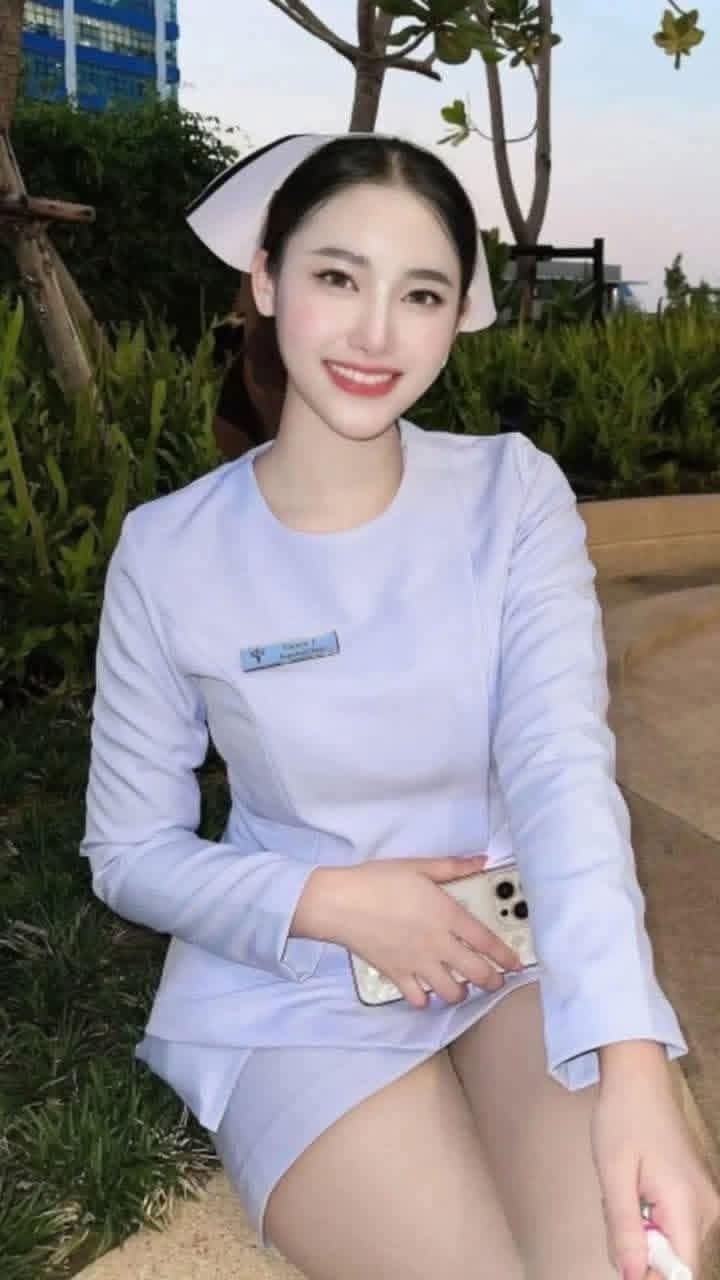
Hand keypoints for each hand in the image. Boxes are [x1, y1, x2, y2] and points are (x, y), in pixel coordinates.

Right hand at [299, 855, 523, 1007]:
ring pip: (451, 992)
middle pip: (477, 973)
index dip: (506, 956)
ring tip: (459, 985)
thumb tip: (481, 861)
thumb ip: (452, 867)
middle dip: (492, 981)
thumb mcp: (418, 866)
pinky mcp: (397, 975)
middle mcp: (438, 944)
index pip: (487, 942)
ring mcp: (418, 963)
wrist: (341, 902)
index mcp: (447, 915)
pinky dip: (426, 999)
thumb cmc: (378, 880)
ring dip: (460, 992)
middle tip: (495, 980)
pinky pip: (419, 999)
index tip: (517, 965)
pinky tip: (426, 991)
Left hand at [591, 1050, 719, 1278]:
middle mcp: (706, 1209)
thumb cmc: (623, 1119)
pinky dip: (650, 1218)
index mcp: (688, 1205)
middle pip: (677, 1261)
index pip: (683, 1272)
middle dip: (640, 1250)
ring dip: (642, 1233)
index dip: (650, 1277)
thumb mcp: (614, 1174)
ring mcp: (705, 1201)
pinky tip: (635, 1189)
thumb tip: (630, 1278)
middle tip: (616, 1210)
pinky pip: (675, 1225)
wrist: (639, 1079)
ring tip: (623, 1193)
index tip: (622, 1252)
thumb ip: (624, 1229)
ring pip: (673, 1244)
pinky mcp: (697, 1194)